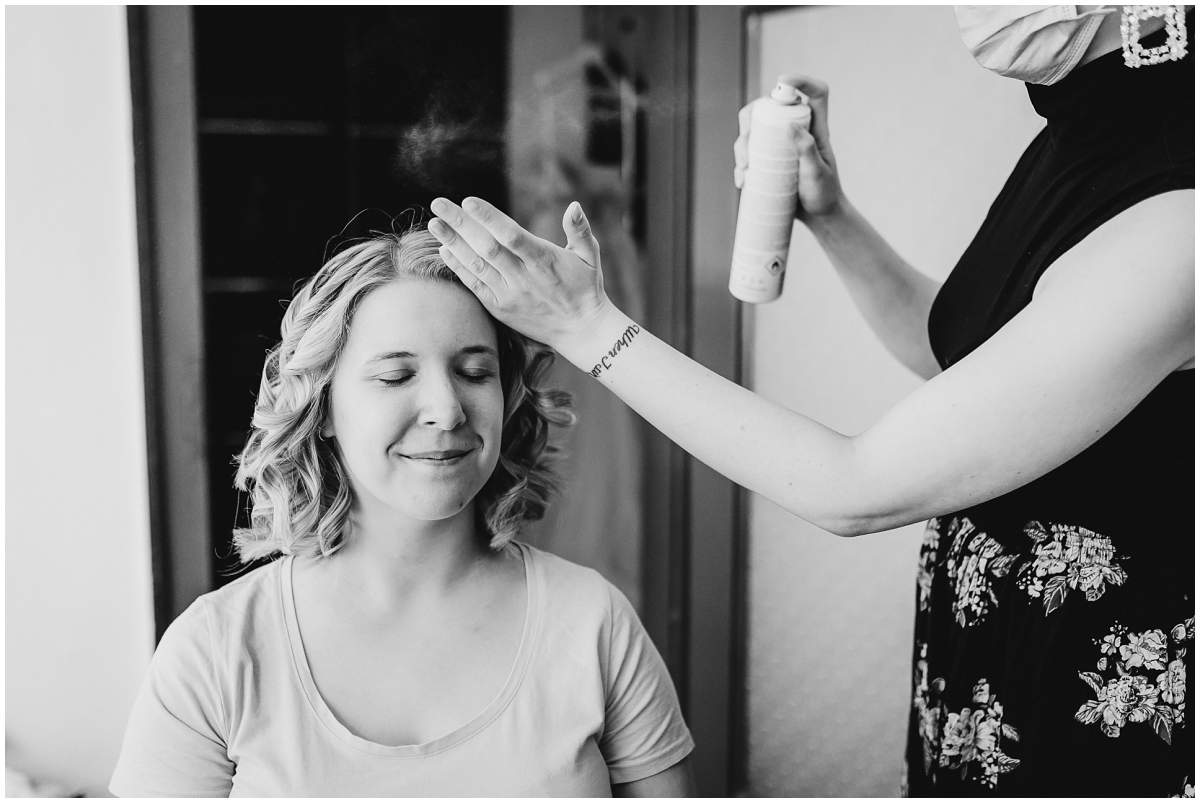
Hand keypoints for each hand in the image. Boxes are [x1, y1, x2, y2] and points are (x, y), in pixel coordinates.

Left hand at [428, 196, 614, 353]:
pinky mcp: (501, 308)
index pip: (511, 235)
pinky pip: (476, 287)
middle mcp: (524, 278)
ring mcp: (510, 295)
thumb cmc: (586, 287)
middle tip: (438, 204)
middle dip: (460, 224)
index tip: (468, 201)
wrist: (580, 330)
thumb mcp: (590, 257)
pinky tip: (445, 251)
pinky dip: (459, 269)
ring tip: (434, 224)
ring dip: (453, 244)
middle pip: (486, 247)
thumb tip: (574, 205)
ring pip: (477, 266)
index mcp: (544, 261)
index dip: (489, 218)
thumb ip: (581, 230)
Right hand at [734, 73, 843, 219]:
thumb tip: (791, 127)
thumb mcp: (817, 173)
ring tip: (744, 170)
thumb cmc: (823, 194)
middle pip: (769, 107)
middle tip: (747, 142)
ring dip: (741, 146)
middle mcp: (795, 130)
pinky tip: (741, 180)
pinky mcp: (768, 161)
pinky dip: (740, 165)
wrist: (819, 217)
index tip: (782, 82)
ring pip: (753, 131)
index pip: (815, 93)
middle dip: (751, 119)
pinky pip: (749, 154)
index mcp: (815, 127)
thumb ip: (807, 150)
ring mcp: (779, 145)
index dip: (801, 80)